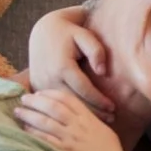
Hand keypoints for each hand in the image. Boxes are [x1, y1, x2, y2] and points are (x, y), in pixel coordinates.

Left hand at [13, 88, 129, 150]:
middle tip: (24, 98)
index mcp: (88, 119)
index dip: (51, 93)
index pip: (67, 99)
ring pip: (45, 122)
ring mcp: (70, 139)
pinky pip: (44, 139)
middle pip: (53, 107)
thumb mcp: (103, 131)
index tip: (40, 92)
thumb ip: (90, 121)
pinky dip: (33, 132)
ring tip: (18, 111)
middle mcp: (77, 126)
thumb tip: (79, 115)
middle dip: (36, 101)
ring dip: (30, 115)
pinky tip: (25, 129)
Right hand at [25, 6, 113, 122]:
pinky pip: (54, 103)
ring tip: (101, 119)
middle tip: (112, 118)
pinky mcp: (37, 86)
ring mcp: (40, 83)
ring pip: (63, 106)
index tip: (113, 107)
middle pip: (74, 102)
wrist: (44, 31)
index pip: (84, 90)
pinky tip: (84, 115)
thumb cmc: (70, 33)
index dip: (100, 100)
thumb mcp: (85, 36)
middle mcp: (49, 77)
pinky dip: (69, 110)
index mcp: (62, 66)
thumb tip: (102, 72)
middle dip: (94, 111)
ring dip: (82, 114)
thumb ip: (96, 51)